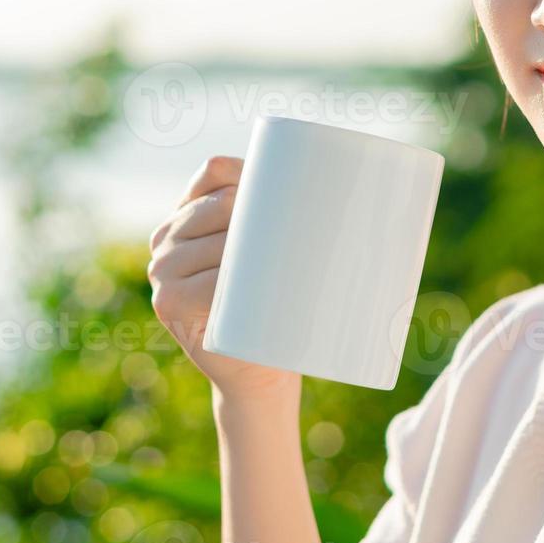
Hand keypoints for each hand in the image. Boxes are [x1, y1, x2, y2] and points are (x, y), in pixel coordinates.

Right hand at [147, 155, 301, 404]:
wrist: (259, 372)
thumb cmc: (277, 306)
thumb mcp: (277, 255)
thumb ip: (290, 219)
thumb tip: (381, 190)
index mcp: (189, 212)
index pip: (215, 170)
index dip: (252, 173)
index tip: (298, 190)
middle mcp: (167, 235)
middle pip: (222, 203)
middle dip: (267, 216)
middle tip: (308, 240)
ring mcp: (162, 268)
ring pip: (221, 243)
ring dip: (258, 253)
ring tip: (290, 269)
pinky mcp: (168, 302)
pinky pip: (209, 284)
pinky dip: (235, 285)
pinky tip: (255, 291)